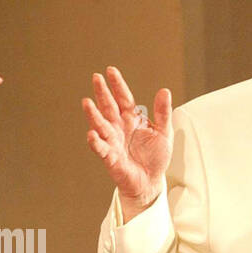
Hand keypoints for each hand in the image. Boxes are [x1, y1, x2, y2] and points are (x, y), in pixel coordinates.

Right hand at [83, 66, 172, 216]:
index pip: (123, 98)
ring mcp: (113, 141)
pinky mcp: (110, 157)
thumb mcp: (164, 132)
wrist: (150, 181)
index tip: (110, 71)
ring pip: (100, 125)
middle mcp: (119, 127)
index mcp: (132, 118)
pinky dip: (96, 142)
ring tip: (87, 103)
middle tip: (96, 78)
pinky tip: (91, 134)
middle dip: (102, 93)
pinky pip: (101, 148)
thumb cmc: (155, 156)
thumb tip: (164, 90)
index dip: (117, 85)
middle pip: (109, 107)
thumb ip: (163, 112)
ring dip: (93, 115)